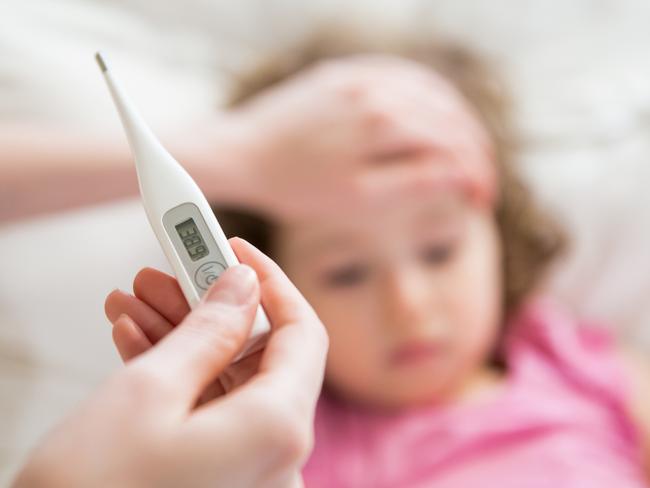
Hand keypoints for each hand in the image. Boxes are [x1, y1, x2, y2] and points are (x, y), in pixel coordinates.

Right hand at [14, 238, 327, 487]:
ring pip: (229, 381)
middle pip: (260, 355)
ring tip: (135, 302)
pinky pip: (212, 413)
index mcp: (278, 428)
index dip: (269, 282)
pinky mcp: (220, 479)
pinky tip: (138, 341)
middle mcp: (277, 456)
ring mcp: (249, 471)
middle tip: (167, 271)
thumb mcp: (148, 392)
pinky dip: (179, 378)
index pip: (301, 331)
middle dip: (209, 307)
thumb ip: (209, 330)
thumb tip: (243, 285)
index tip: (232, 249)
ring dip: (183, 337)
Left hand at [207, 55, 492, 221]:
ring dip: (458, 121)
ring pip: (431, 91)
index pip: (452, 145)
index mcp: (384, 123)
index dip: (476, 174)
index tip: (483, 200)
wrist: (242, 155)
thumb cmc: (296, 186)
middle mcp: (377, 89)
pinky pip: (400, 74)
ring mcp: (360, 75)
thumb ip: (413, 183)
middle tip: (482, 180)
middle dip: (475, 150)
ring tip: (468, 150)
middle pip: (449, 115)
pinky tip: (435, 114)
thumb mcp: (358, 198)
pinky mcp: (344, 72)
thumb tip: (461, 175)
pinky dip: (428, 95)